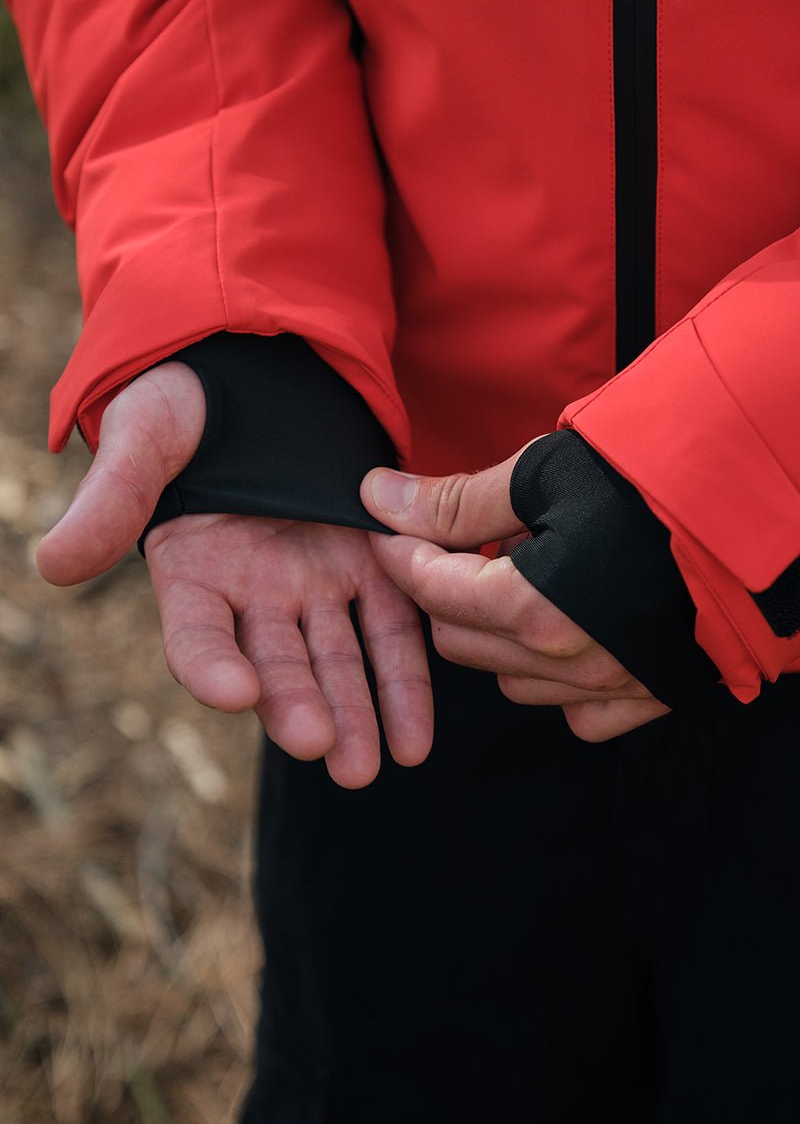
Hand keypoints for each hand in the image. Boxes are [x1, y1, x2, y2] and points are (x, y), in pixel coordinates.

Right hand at [36, 363, 432, 786]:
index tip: (234, 691)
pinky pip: (393, 626)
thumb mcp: (144, 435)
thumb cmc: (190, 400)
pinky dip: (405, 679)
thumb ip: (112, 497)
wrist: (261, 370)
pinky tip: (415, 736)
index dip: (211, 665)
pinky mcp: (372, 564)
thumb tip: (52, 565)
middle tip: (320, 746)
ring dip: (355, 712)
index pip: (196, 635)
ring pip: (337, 659)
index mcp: (194, 572)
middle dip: (297, 706)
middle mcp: (254, 594)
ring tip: (370, 765)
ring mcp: (315, 583)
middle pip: (275, 663)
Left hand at [360, 452, 669, 741]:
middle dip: (444, 591)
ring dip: (499, 631)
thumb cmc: (652, 479)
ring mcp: (611, 687)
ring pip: (511, 679)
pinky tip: (571, 627)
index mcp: (531, 607)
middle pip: (459, 642)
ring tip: (531, 574)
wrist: (760, 506)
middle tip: (467, 543)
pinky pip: (577, 712)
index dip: (400, 551)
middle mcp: (566, 662)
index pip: (429, 589)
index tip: (392, 523)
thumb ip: (455, 501)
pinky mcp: (652, 696)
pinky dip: (558, 677)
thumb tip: (375, 497)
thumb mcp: (545, 473)